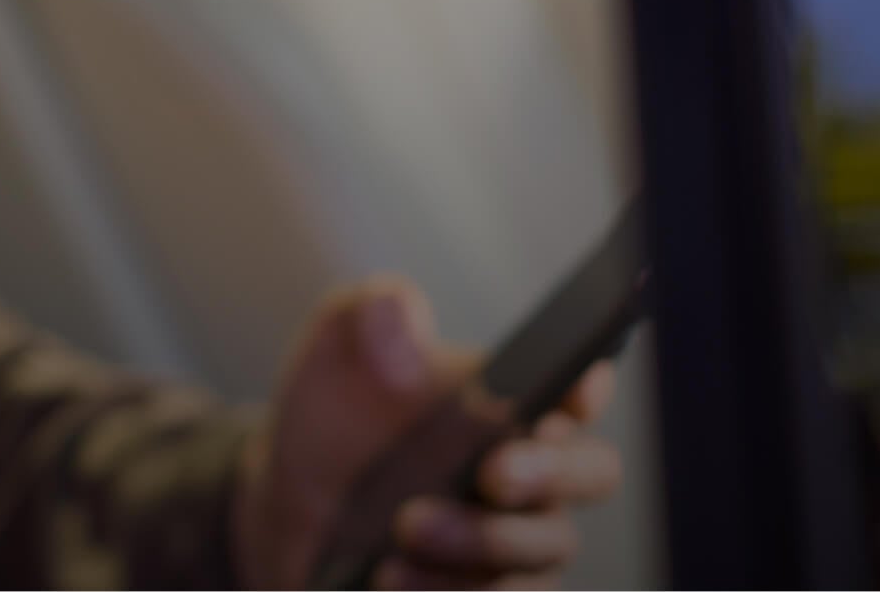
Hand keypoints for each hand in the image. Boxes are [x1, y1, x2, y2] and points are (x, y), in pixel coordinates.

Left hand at [234, 280, 622, 589]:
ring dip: (481, 545)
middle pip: (592, 475)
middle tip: (490, 474)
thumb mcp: (335, 350)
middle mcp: (532, 472)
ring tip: (405, 533)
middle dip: (549, 474)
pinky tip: (391, 579)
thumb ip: (371, 313)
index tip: (573, 391)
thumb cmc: (332, 413)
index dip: (591, 386)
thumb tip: (401, 319)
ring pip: (541, 555)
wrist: (287, 498)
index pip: (582, 388)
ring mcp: (516, 543)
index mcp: (512, 400)